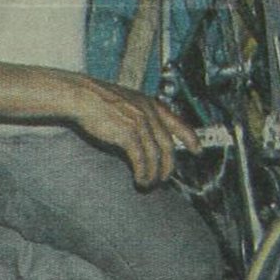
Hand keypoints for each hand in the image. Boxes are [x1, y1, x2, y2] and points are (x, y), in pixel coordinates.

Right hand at [70, 75, 200, 187]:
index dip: (190, 138)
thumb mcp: (127, 102)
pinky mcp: (128, 134)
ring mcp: (140, 123)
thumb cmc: (98, 99)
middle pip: (168, 145)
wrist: (82, 95)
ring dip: (154, 174)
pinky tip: (140, 180)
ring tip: (149, 183)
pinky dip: (143, 173)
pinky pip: (141, 159)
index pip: (177, 123)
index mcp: (151, 104)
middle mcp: (150, 113)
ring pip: (156, 156)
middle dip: (168, 165)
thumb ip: (140, 116)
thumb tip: (145, 139)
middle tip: (165, 178)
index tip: (197, 150)